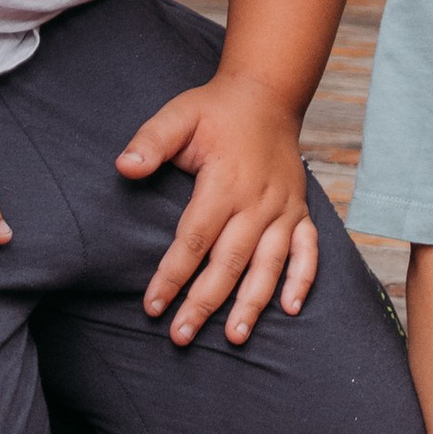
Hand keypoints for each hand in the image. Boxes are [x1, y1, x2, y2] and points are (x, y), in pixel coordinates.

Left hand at [116, 72, 317, 345]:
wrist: (267, 95)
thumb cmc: (216, 110)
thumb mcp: (178, 115)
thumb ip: (151, 142)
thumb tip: (124, 168)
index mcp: (225, 182)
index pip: (194, 240)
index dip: (172, 275)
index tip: (153, 305)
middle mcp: (258, 202)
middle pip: (229, 262)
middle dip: (204, 303)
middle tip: (181, 336)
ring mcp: (284, 209)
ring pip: (268, 265)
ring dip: (252, 304)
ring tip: (234, 338)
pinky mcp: (300, 211)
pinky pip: (308, 251)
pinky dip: (303, 280)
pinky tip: (290, 310)